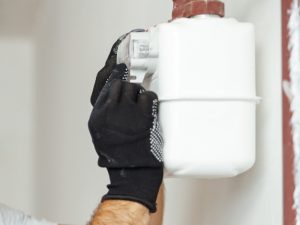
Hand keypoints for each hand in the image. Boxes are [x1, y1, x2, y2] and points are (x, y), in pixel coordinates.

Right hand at [88, 34, 162, 212]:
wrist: (132, 169)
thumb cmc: (117, 152)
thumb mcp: (100, 131)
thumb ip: (104, 108)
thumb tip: (115, 88)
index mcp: (98, 114)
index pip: (103, 82)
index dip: (112, 70)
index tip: (119, 61)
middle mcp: (110, 110)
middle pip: (120, 82)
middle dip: (128, 87)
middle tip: (132, 96)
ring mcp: (128, 112)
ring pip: (135, 87)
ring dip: (139, 94)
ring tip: (139, 108)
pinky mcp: (145, 115)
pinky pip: (148, 95)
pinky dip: (149, 100)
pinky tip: (147, 110)